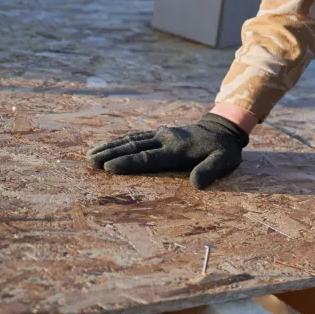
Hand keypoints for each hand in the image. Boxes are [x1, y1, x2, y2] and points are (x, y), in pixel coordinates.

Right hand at [87, 113, 248, 188]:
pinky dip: (119, 141)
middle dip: (110, 154)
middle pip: (133, 147)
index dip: (128, 163)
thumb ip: (209, 171)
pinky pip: (135, 136)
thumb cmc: (223, 150)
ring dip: (110, 147)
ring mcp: (160, 134)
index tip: (108, 167)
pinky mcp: (159, 133)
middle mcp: (165, 139)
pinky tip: (106, 146)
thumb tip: (195, 185)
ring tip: (90, 155)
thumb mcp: (224, 161)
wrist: (222, 128)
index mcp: (177, 149)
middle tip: (90, 162)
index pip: (148, 158)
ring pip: (130, 139)